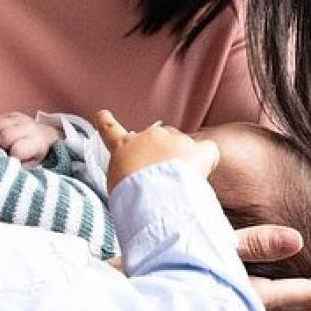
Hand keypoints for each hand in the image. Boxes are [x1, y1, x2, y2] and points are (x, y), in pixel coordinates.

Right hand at [0, 111, 59, 163]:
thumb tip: (5, 165)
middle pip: (6, 136)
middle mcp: (30, 128)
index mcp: (37, 143)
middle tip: (5, 150)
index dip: (11, 156)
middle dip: (2, 145)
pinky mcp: (13, 114)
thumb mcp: (32, 165)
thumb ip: (19, 166)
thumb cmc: (35, 154)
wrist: (45, 136)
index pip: (17, 150)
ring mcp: (21, 118)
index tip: (13, 158)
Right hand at [95, 110, 219, 189]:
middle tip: (161, 180)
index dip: (106, 122)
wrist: (152, 196)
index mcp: (124, 147)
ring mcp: (174, 140)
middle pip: (157, 139)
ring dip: (181, 163)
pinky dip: (206, 161)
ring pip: (181, 147)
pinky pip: (207, 151)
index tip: (103, 114)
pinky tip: (200, 174)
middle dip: (160, 155)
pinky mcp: (197, 150)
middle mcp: (149, 137)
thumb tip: (135, 177)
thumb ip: (124, 173)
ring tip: (178, 188)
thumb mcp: (115, 184)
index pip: (111, 131)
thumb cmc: (130, 196)